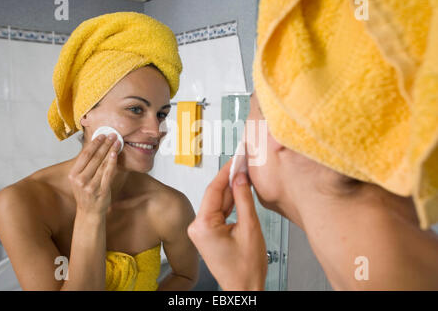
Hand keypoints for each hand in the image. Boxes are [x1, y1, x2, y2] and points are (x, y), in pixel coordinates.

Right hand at [68, 133, 120, 215]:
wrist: (89, 212)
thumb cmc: (86, 193)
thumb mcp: (80, 179)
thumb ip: (86, 165)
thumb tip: (96, 146)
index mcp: (73, 175)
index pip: (84, 155)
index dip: (94, 144)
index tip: (102, 135)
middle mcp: (80, 180)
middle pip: (94, 157)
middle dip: (104, 144)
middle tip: (112, 135)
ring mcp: (90, 186)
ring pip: (102, 164)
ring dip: (110, 150)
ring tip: (117, 142)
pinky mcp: (100, 190)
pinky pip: (108, 173)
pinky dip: (112, 162)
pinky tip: (115, 154)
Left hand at [187, 159, 266, 290]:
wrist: (244, 288)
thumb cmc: (246, 268)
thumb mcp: (249, 228)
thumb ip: (243, 199)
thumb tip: (240, 178)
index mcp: (203, 225)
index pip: (214, 189)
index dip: (226, 171)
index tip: (236, 158)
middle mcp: (197, 227)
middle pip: (215, 194)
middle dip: (230, 179)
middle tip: (242, 164)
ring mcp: (201, 230)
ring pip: (218, 202)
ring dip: (231, 190)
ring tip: (244, 175)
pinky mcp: (207, 233)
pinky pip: (218, 211)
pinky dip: (230, 202)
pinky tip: (240, 192)